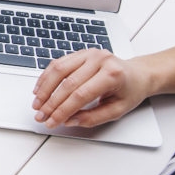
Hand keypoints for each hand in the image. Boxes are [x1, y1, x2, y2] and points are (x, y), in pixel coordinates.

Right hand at [31, 48, 151, 127]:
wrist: (137, 74)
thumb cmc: (129, 91)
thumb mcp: (116, 110)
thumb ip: (93, 118)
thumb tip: (69, 120)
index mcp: (112, 74)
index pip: (80, 95)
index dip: (62, 111)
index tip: (52, 122)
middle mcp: (99, 60)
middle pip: (67, 84)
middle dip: (51, 103)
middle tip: (41, 116)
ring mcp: (89, 53)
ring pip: (58, 71)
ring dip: (44, 89)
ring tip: (37, 104)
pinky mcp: (80, 52)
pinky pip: (58, 63)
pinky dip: (46, 77)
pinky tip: (40, 90)